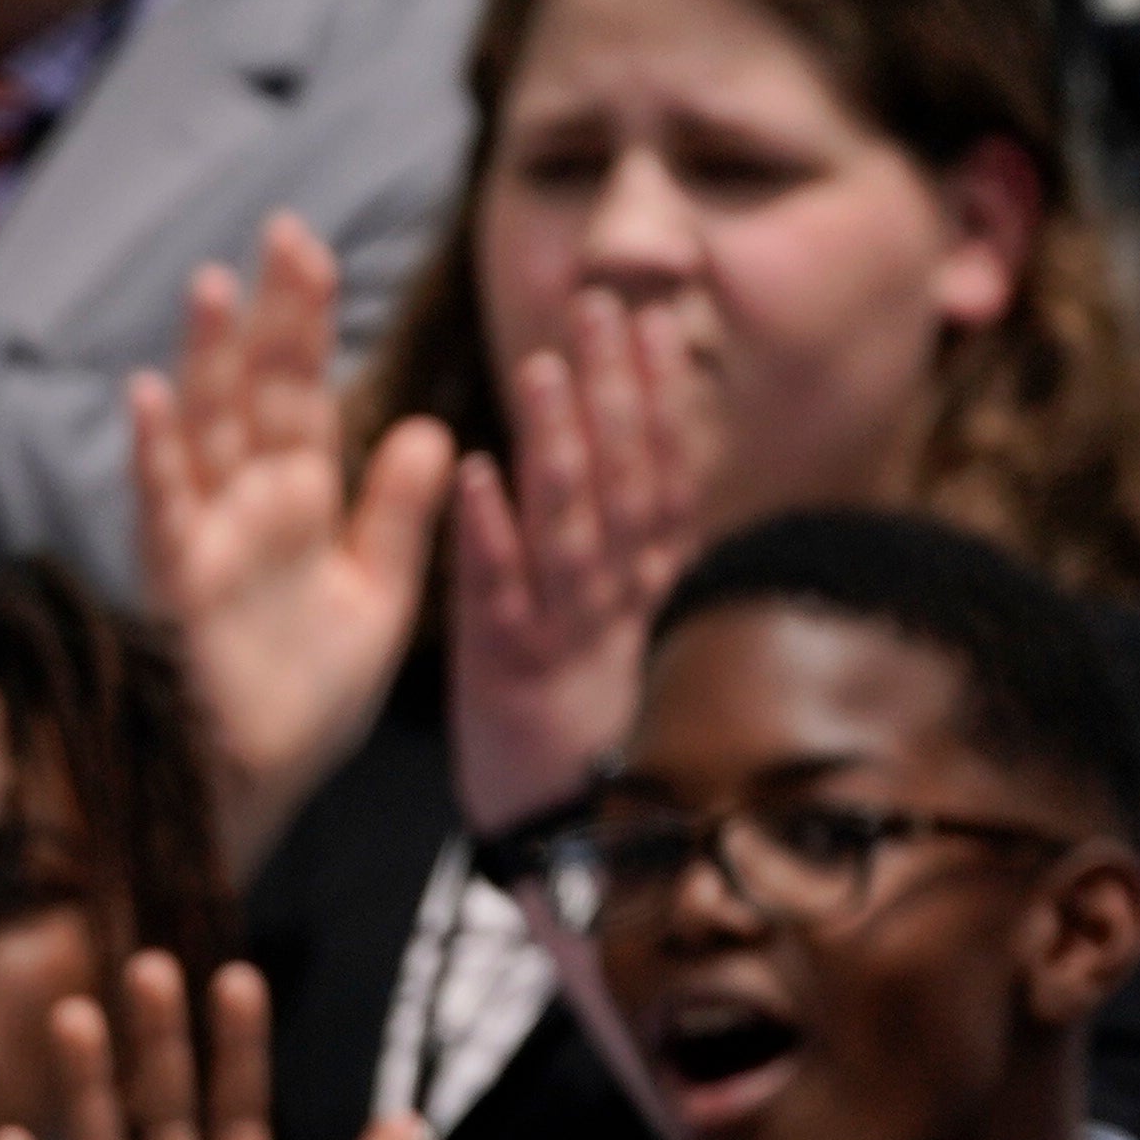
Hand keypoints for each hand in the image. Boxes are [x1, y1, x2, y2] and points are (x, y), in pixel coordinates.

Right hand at [131, 217, 457, 870]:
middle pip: (254, 392)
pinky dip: (155, 457)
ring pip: (202, 434)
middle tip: (285, 234)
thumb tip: (433, 425)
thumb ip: (400, 514)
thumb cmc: (308, 699)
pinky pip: (163, 513)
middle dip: (267, 317)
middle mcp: (246, 505)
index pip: (302, 391)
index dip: (305, 321)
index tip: (313, 249)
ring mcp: (206, 540)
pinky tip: (150, 397)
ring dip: (202, 363)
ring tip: (212, 287)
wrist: (264, 786)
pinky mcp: (179, 588)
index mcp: (297, 498)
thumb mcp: (379, 596)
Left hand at [445, 300, 701, 834]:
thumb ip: (628, 542)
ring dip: (561, 446)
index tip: (649, 323)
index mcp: (649, 584)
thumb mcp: (622, 620)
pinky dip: (490, 533)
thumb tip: (642, 455)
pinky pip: (498, 596)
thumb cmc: (584, 712)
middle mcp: (620, 602)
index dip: (660, 399)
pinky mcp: (506, 672)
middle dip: (618, 393)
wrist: (563, 832)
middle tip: (601, 306)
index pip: (665, 475)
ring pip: (573, 531)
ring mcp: (566, 636)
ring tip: (543, 368)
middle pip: (629, 485)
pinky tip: (473, 474)